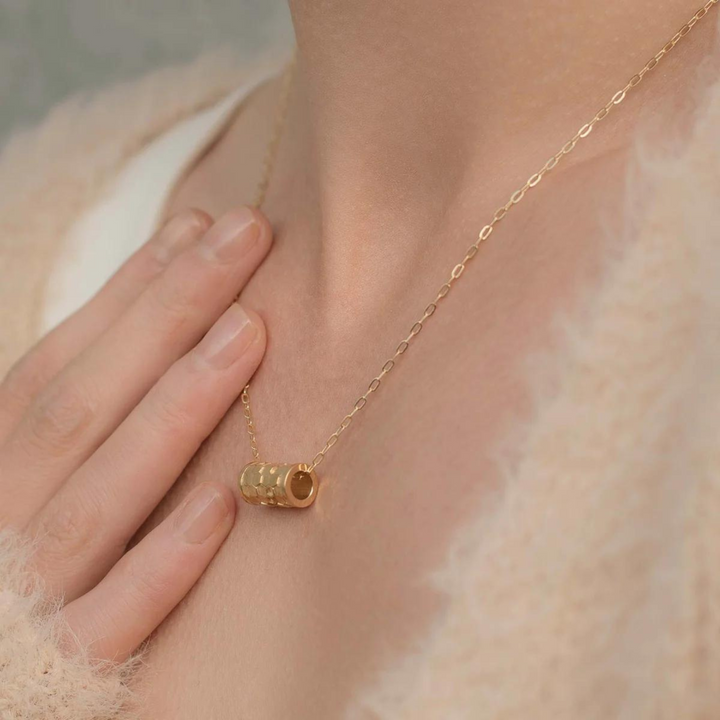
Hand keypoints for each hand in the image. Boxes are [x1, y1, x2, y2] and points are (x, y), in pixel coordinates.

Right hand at [0, 206, 270, 660]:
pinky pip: (111, 620)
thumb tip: (166, 277)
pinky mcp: (66, 669)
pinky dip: (161, 564)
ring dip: (176, 410)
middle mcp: (5, 513)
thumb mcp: (37, 458)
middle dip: (169, 312)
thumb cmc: (24, 541)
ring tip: (248, 332)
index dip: (131, 289)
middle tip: (246, 237)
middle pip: (87, 402)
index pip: (64, 359)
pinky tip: (222, 506)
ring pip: (101, 494)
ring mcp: (30, 592)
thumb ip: (95, 384)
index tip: (202, 226)